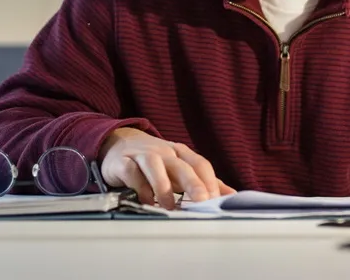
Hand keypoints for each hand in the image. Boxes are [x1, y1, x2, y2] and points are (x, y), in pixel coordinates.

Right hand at [98, 128, 235, 209]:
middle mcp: (164, 152)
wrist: (119, 144)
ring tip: (169, 205)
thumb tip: (231, 195)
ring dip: (163, 185)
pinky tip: (145, 200)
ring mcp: (142, 155)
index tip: (216, 201)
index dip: (210, 181)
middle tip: (202, 201)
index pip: (200, 164)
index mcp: (181, 153)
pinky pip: (131, 172)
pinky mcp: (122, 162)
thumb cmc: (155, 161)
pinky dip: (139, 186)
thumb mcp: (180, 168)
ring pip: (155, 165)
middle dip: (193, 183)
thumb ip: (204, 182)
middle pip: (181, 164)